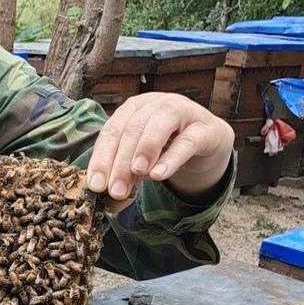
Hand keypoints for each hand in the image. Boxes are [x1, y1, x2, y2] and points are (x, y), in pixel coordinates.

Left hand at [86, 94, 234, 212]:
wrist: (207, 141)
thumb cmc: (166, 146)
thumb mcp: (142, 160)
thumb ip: (126, 175)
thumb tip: (110, 200)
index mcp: (132, 109)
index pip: (111, 132)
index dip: (101, 158)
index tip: (96, 185)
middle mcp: (154, 104)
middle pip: (131, 130)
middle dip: (121, 162)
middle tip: (116, 190)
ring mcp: (183, 111)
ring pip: (159, 125)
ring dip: (145, 150)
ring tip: (137, 172)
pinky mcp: (206, 128)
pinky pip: (188, 141)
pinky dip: (172, 158)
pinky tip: (159, 174)